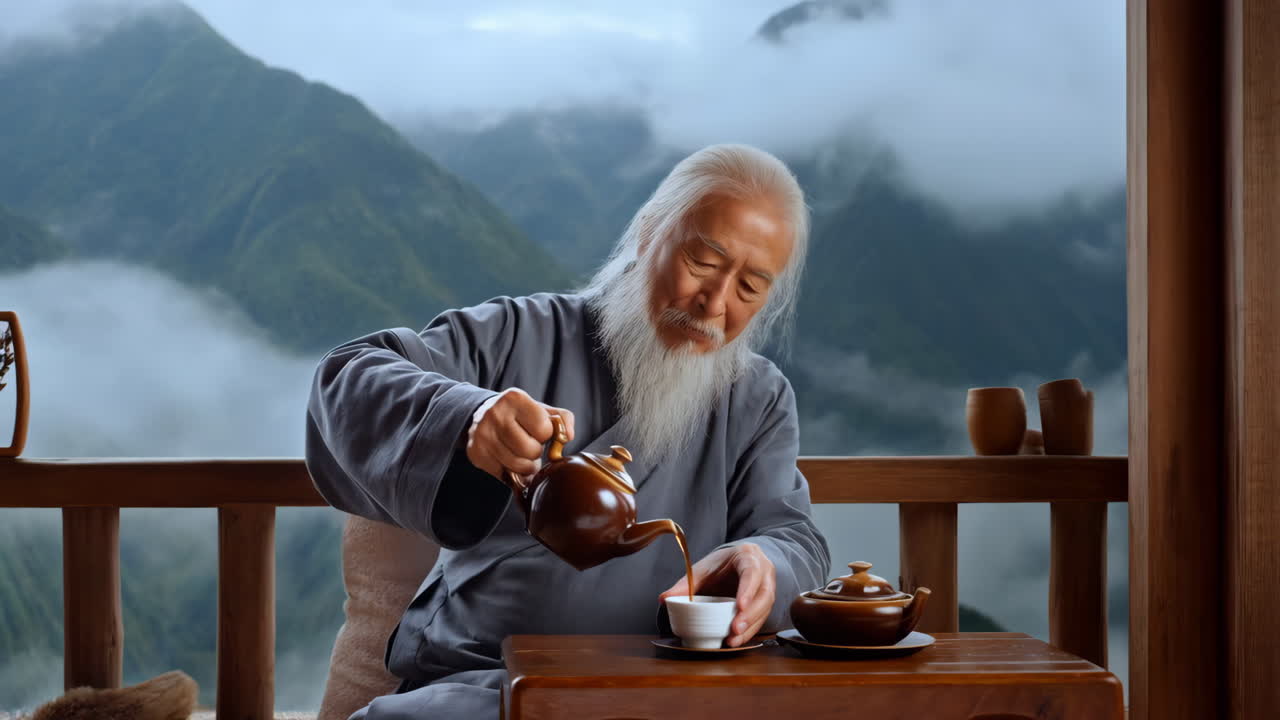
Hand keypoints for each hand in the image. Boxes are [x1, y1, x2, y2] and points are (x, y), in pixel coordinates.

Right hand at [466, 388, 574, 488]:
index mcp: (514, 398)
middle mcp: (495, 414)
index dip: (545, 434)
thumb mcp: (541, 409)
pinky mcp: (476, 453)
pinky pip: (503, 474)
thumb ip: (562, 419)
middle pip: (531, 450)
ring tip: (521, 455)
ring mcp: (483, 434)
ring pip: (518, 466)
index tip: (537, 430)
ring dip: (525, 466)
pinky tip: (507, 460)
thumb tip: (568, 436)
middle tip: (529, 445)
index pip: (544, 430)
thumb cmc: (519, 414)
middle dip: (535, 452)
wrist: (483, 415)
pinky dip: (510, 472)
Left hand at [658, 543, 775, 646]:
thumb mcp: (703, 570)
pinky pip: (762, 619)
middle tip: (735, 630)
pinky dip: (750, 631)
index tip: (740, 606)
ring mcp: (769, 588)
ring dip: (750, 627)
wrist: (738, 561)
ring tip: (733, 640)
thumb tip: (663, 599)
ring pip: (766, 609)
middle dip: (750, 615)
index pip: (752, 573)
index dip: (748, 590)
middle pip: (764, 595)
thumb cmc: (721, 564)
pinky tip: (737, 640)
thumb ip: (685, 584)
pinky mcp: (766, 604)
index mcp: (749, 557)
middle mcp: (764, 572)